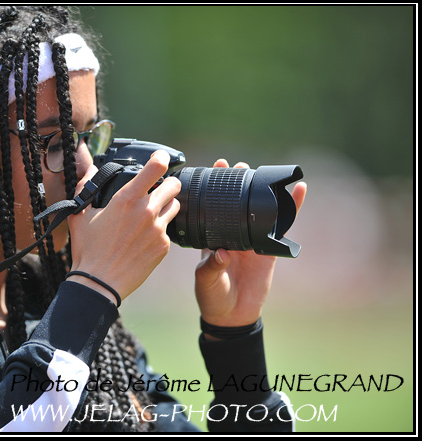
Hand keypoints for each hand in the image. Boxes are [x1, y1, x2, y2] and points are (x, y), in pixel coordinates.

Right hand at [67, 150, 180, 302]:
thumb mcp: (80, 214)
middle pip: (174, 185)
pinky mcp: (164, 246)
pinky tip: (145, 237)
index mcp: (127, 199)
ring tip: (152, 213)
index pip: (156, 167)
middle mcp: (147, 211)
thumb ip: (85, 186)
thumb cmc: (87, 249)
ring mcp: (158, 229)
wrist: (99, 283)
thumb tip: (86, 165)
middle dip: (168, 184)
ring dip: (166, 205)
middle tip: (159, 188)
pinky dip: (160, 230)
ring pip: (175, 206)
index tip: (161, 158)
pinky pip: (169, 230)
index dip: (161, 159)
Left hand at [194, 159, 306, 326]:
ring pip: (260, 211)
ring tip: (265, 172)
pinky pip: (282, 227)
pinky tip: (299, 192)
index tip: (218, 167)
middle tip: (240, 166)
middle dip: (239, 183)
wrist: (231, 315)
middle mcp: (232, 234)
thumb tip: (221, 253)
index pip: (214, 207)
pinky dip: (292, 209)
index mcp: (213, 236)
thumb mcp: (206, 280)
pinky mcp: (270, 250)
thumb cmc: (212, 296)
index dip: (215, 187)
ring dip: (264, 192)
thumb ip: (211, 266)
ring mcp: (252, 240)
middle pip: (237, 203)